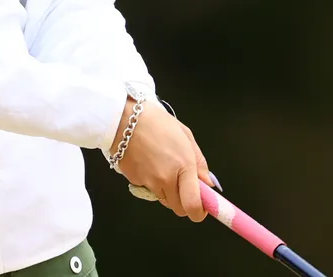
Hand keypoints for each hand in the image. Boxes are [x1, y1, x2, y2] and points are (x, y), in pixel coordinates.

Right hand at [111, 98, 213, 220]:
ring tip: (164, 169)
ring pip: (164, 200)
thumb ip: (199, 162)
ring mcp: (149, 182)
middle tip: (184, 186)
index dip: (200, 212)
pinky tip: (150, 164)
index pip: (194, 205)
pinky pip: (149, 190)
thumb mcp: (186, 135)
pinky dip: (152, 184)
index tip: (203, 207)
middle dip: (185, 202)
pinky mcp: (135, 182)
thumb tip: (209, 183)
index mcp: (184, 165)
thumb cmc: (156, 122)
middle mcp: (167, 179)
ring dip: (168, 192)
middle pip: (179, 209)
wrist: (124, 119)